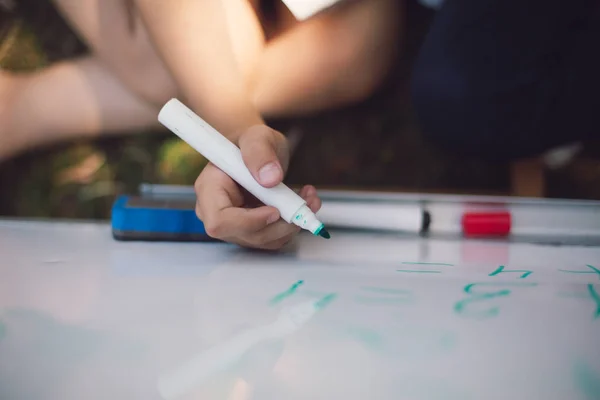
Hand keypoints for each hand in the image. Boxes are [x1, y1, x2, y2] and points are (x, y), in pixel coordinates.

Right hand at [194, 125, 321, 249]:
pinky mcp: (251, 230)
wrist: (259, 152)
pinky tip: (302, 204)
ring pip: (263, 240)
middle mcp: (216, 212)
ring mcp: (234, 224)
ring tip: (308, 198)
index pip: (219, 220)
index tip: (275, 210)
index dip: (248, 222)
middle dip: (278, 225)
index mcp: (209, 188)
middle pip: (244, 234)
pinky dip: (292, 225)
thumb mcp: (258, 136)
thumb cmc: (253, 143)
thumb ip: (260, 152)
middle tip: (304, 204)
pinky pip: (273, 238)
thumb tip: (270, 178)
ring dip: (291, 225)